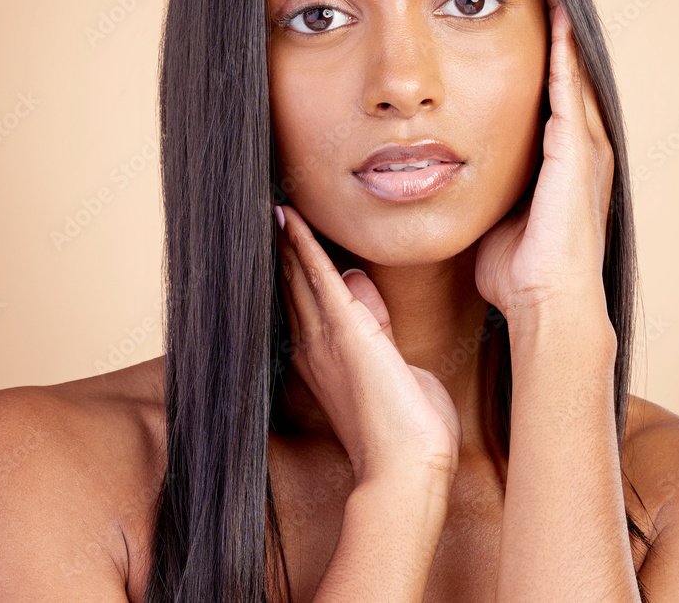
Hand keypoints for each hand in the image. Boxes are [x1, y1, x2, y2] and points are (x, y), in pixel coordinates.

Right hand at [274, 204, 461, 485]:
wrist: (409, 467)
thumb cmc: (409, 432)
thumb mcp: (396, 370)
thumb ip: (379, 330)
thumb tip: (362, 284)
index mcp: (328, 361)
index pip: (306, 305)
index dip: (293, 270)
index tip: (286, 240)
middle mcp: (317, 348)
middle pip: (292, 287)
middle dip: (281, 251)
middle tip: (269, 216)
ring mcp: (327, 340)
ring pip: (297, 276)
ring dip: (286, 242)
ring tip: (273, 210)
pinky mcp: (347, 331)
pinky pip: (318, 276)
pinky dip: (302, 246)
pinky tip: (290, 221)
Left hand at [474, 0, 614, 330]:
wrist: (544, 301)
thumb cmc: (516, 271)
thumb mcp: (495, 219)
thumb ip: (483, 195)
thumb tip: (449, 186)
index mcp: (558, 166)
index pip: (551, 100)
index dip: (545, 64)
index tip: (526, 28)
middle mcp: (578, 151)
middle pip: (570, 78)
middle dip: (559, 38)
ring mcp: (582, 150)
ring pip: (575, 76)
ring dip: (564, 35)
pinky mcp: (574, 152)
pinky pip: (569, 90)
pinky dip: (564, 53)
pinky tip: (556, 18)